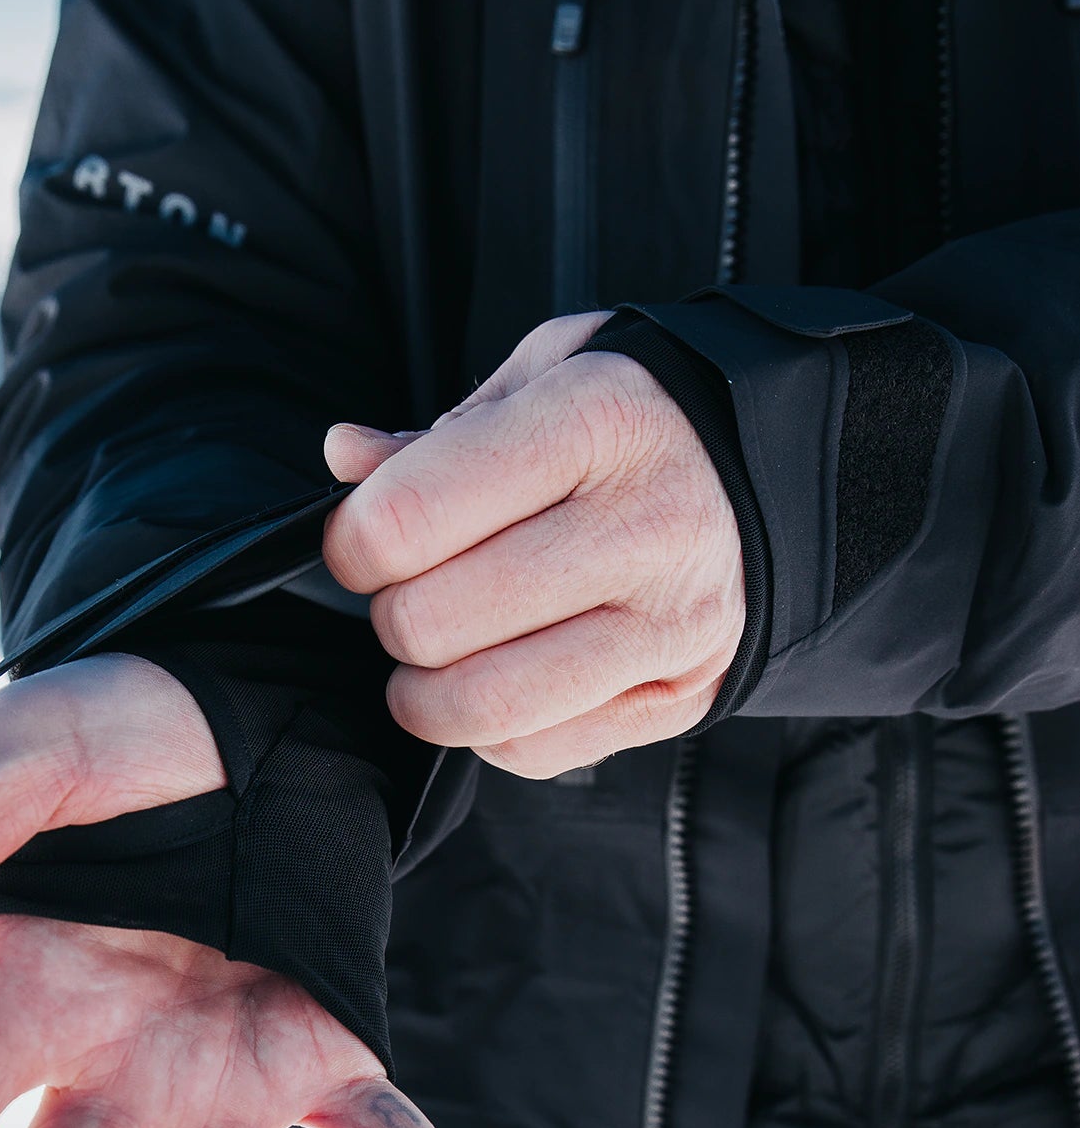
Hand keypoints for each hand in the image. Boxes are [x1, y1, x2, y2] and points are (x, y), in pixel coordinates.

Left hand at [323, 312, 744, 776]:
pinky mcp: (680, 698)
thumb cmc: (637, 423)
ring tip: (442, 647)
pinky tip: (508, 671)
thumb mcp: (546, 376)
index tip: (364, 538)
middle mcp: (645, 527)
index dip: (352, 541)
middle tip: (416, 587)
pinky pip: (531, 751)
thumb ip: (437, 434)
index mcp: (597, 422)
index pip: (409, 518)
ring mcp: (670, 625)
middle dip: (392, 612)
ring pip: (478, 704)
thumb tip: (347, 460)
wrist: (781, 474)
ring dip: (426, 689)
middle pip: (429, 621)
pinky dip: (491, 727)